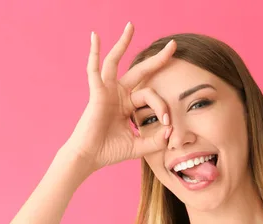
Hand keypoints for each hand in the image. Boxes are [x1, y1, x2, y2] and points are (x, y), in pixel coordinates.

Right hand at [64, 22, 175, 171]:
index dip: (162, 106)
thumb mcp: (138, 146)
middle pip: (140, 71)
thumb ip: (155, 141)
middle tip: (173, 45)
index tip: (166, 123)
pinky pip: (94, 69)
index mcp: (128, 105)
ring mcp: (107, 91)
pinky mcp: (96, 92)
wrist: (89, 158)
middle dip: (157, 59)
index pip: (151, 96)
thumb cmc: (109, 151)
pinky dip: (94, 52)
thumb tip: (171, 132)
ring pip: (115, 61)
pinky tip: (95, 36)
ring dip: (123, 43)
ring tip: (131, 26)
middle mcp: (118, 94)